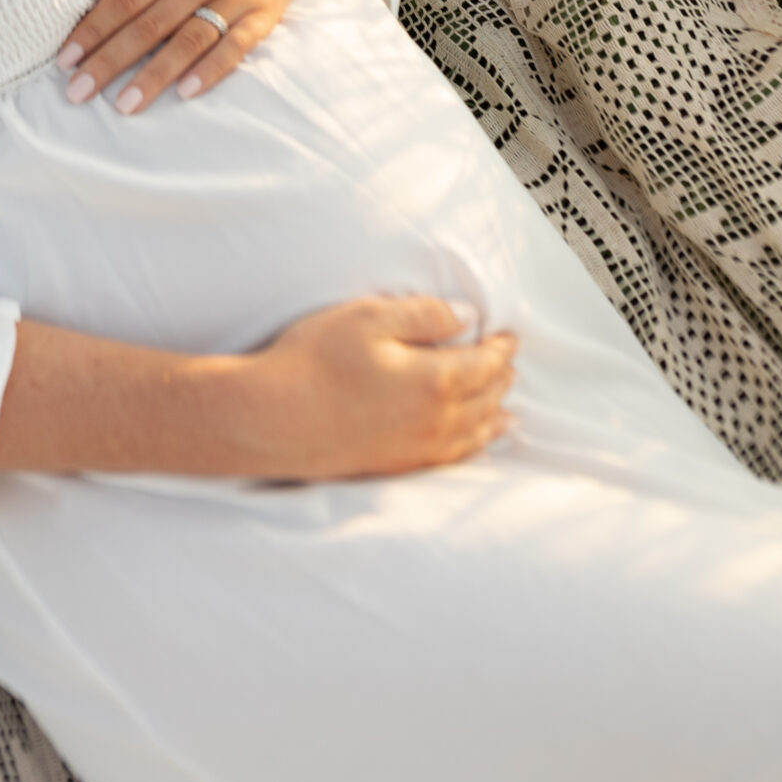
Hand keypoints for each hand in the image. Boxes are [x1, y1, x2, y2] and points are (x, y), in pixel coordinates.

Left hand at [56, 0, 374, 115]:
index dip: (94, 27)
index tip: (66, 58)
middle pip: (151, 23)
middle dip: (111, 60)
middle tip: (78, 91)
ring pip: (190, 41)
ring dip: (154, 76)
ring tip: (124, 105)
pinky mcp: (266, 12)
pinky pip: (237, 47)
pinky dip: (211, 71)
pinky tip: (184, 92)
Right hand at [229, 295, 516, 480]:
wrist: (272, 419)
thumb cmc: (315, 361)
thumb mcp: (368, 317)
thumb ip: (425, 314)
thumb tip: (468, 316)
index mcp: (436, 380)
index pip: (485, 363)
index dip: (501, 348)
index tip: (509, 336)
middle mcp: (436, 420)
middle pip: (485, 399)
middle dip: (501, 379)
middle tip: (508, 364)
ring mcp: (418, 449)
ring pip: (474, 434)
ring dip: (494, 418)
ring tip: (509, 412)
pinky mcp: (397, 467)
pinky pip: (452, 459)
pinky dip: (474, 449)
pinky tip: (475, 445)